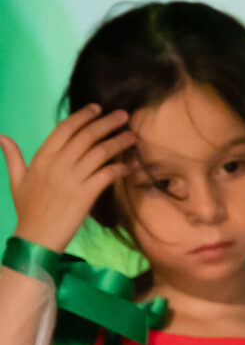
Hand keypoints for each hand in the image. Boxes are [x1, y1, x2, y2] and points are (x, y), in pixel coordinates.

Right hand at [2, 106, 134, 252]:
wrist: (37, 236)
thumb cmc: (28, 209)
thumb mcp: (16, 179)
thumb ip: (13, 156)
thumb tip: (1, 137)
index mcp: (42, 158)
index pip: (64, 129)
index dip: (82, 116)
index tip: (97, 108)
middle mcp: (57, 164)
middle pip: (86, 136)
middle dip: (106, 123)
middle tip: (123, 114)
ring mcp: (72, 179)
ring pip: (99, 153)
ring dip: (118, 142)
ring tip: (132, 135)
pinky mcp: (85, 195)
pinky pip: (106, 175)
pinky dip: (120, 168)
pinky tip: (130, 165)